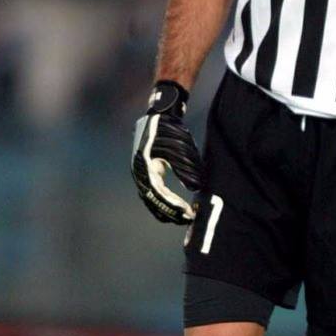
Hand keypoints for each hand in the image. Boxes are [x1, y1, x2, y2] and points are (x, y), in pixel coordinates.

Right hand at [131, 81, 205, 223]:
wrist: (158, 116)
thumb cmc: (170, 130)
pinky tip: (175, 206)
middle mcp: (140, 173)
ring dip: (165, 209)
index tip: (187, 214)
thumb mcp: (180, 148)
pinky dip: (162, 202)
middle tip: (187, 219)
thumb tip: (195, 188)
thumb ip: (186, 168)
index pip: (158, 195)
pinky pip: (151, 192)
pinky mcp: (145, 172)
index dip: (173, 207)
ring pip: (150, 199)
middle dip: (170, 212)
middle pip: (152, 201)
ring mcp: (141, 173)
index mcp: (146, 167)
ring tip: (182, 216)